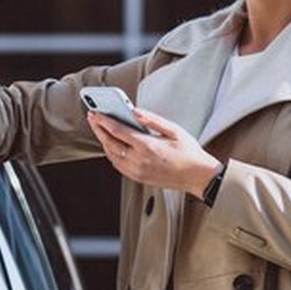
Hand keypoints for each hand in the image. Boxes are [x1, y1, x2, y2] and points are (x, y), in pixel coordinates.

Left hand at [86, 107, 220, 197]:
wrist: (198, 177)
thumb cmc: (189, 153)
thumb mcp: (174, 130)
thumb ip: (152, 120)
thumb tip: (134, 111)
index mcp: (147, 146)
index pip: (118, 131)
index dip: (103, 120)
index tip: (95, 112)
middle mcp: (139, 161)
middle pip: (110, 143)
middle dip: (99, 129)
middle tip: (92, 118)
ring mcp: (137, 171)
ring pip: (111, 155)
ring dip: (103, 141)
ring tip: (101, 129)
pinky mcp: (138, 178)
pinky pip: (117, 165)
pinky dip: (111, 153)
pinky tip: (112, 144)